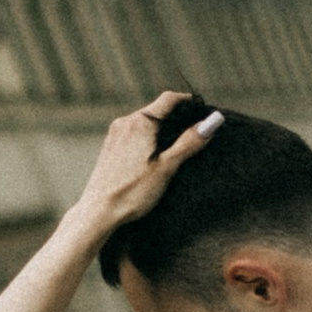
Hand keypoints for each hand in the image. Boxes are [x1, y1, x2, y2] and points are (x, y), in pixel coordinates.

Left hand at [73, 94, 221, 235]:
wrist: (99, 212)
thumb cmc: (132, 192)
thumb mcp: (167, 167)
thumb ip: (190, 142)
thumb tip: (213, 121)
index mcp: (140, 122)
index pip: (169, 98)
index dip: (188, 101)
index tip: (202, 109)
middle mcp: (125, 122)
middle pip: (157, 110)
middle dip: (176, 116)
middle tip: (194, 130)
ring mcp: (115, 134)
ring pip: (144, 122)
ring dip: (161, 128)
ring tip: (176, 145)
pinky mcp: (110, 147)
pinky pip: (133, 133)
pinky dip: (147, 138)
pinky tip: (153, 156)